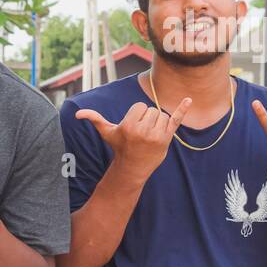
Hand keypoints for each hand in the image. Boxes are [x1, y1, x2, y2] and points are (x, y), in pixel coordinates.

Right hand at [75, 97, 192, 182]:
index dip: (136, 115)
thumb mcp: (107, 132)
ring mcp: (157, 135)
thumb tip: (78, 114)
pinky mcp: (167, 138)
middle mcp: (143, 130)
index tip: (132, 127)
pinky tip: (189, 100)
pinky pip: (177, 119)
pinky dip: (183, 109)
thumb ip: (94, 119)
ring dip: (158, 122)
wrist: (133, 166)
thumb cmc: (119, 146)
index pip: (140, 106)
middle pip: (151, 110)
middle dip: (147, 119)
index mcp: (129, 126)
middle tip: (141, 133)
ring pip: (162, 115)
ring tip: (150, 135)